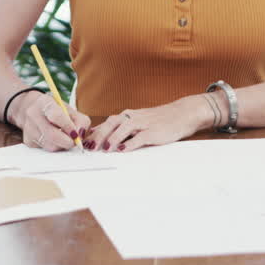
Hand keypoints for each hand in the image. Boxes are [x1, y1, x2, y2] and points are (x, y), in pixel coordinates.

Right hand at [16, 92, 90, 152]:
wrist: (33, 109)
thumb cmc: (55, 110)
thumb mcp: (71, 110)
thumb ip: (80, 121)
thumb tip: (79, 136)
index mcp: (44, 102)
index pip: (56, 116)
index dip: (68, 127)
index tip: (76, 133)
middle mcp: (33, 114)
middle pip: (52, 135)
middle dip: (68, 142)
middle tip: (75, 141)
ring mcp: (29, 129)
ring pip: (50, 146)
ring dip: (62, 145)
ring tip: (65, 138)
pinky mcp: (28, 141)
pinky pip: (46, 150)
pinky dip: (55, 147)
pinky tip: (55, 140)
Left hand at [87, 97, 208, 151]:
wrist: (181, 114)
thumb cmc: (158, 120)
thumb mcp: (138, 122)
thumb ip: (122, 129)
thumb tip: (103, 138)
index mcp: (127, 116)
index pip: (107, 123)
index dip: (94, 132)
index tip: (82, 141)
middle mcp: (133, 117)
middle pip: (112, 123)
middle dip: (99, 135)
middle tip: (89, 146)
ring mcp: (144, 123)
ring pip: (124, 128)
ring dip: (113, 138)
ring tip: (104, 149)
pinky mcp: (154, 131)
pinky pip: (140, 137)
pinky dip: (130, 143)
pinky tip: (123, 150)